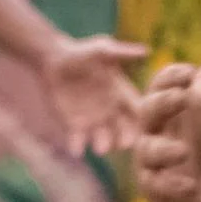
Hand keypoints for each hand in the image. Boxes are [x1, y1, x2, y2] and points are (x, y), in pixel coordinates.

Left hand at [35, 30, 151, 155]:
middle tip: (125, 144)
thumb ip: (122, 53)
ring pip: (102, 139)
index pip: (137, 111)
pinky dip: (77, 146)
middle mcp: (111, 112)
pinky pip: (78, 140)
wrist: (54, 60)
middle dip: (125, 138)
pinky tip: (76, 151)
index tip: (146, 127)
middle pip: (124, 130)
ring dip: (103, 145)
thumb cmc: (82, 52)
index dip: (143, 120)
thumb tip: (147, 51)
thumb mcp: (102, 50)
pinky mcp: (75, 126)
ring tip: (100, 150)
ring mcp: (94, 121)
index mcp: (122, 95)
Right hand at [124, 18, 200, 201]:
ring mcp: (150, 155)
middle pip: (149, 109)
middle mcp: (152, 125)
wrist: (196, 174)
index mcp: (164, 96)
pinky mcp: (155, 184)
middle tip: (183, 97)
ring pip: (149, 150)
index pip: (162, 80)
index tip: (191, 74)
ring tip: (184, 151)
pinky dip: (173, 186)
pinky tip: (192, 186)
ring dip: (166, 150)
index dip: (174, 76)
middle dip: (164, 103)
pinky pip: (157, 185)